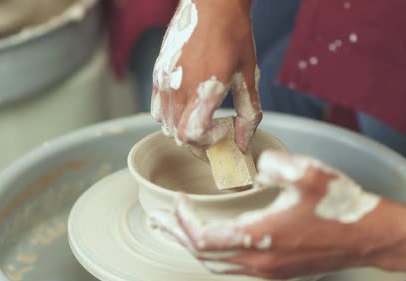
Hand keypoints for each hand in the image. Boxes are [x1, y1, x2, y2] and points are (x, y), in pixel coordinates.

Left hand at [149, 151, 385, 278]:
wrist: (370, 236)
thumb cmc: (341, 207)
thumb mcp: (310, 174)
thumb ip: (278, 167)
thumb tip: (257, 169)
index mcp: (261, 237)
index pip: (204, 238)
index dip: (183, 221)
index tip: (175, 202)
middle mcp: (260, 260)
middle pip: (204, 257)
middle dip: (177, 238)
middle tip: (158, 223)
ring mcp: (268, 269)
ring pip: (218, 266)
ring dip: (194, 248)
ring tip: (177, 234)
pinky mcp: (278, 269)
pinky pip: (235, 267)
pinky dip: (215, 254)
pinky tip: (215, 242)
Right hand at [151, 0, 260, 151]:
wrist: (213, 3)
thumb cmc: (234, 34)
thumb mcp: (249, 74)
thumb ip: (248, 112)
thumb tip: (244, 142)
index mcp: (204, 88)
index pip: (191, 135)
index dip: (207, 142)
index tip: (222, 130)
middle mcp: (179, 87)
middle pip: (177, 135)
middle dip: (198, 140)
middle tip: (214, 130)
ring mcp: (164, 80)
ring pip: (165, 123)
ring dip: (182, 128)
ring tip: (201, 116)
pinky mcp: (157, 72)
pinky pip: (157, 107)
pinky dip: (170, 114)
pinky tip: (188, 103)